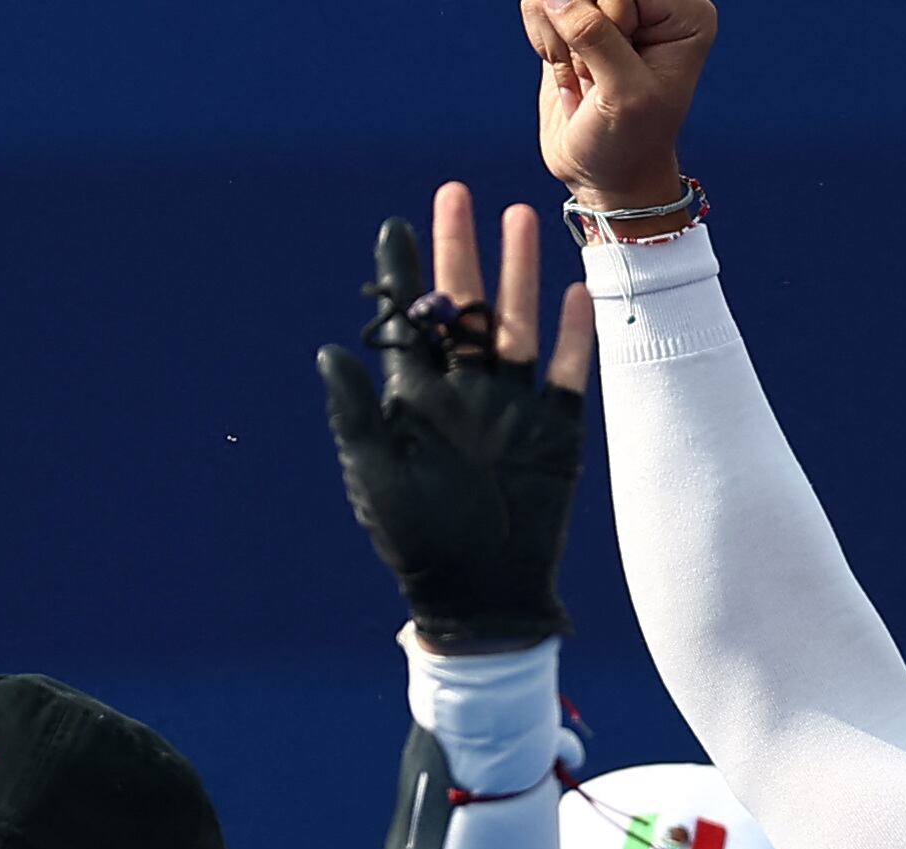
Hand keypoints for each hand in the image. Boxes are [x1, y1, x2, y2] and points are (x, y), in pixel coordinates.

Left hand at [315, 184, 596, 652]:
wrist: (482, 596)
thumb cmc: (418, 542)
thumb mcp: (376, 475)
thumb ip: (356, 413)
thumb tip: (331, 351)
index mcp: (417, 399)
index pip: (410, 322)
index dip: (402, 275)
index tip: (394, 226)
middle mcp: (465, 393)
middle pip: (464, 307)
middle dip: (460, 253)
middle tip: (456, 195)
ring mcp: (512, 409)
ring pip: (515, 327)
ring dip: (518, 276)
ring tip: (520, 220)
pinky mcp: (555, 433)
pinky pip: (567, 373)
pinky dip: (572, 336)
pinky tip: (574, 292)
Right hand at [520, 0, 712, 209]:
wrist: (604, 172)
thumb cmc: (630, 142)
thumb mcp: (623, 96)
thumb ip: (594, 37)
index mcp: (685, 13)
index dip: (612, 16)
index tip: (621, 61)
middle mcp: (651, 1)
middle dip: (580, 28)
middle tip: (597, 74)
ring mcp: (610, 3)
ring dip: (559, 38)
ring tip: (585, 76)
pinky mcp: (574, 12)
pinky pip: (536, 1)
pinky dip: (543, 39)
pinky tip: (568, 69)